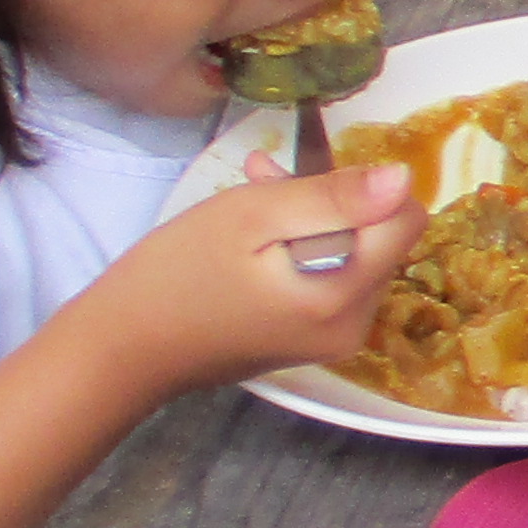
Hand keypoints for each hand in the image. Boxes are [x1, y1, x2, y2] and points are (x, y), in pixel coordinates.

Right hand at [72, 158, 421, 405]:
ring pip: (351, 254)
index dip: (365, 187)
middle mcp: (353, 326)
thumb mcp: (253, 217)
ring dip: (310, 218)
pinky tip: (253, 224)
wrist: (123, 349)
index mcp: (345, 297)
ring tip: (254, 192)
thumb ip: (332, 198)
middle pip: (378, 239)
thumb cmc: (178, 274)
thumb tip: (403, 178)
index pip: (405, 221)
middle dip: (331, 203)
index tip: (309, 180)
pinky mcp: (308, 340)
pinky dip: (298, 247)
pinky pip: (326, 279)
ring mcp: (331, 339)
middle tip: (266, 181)